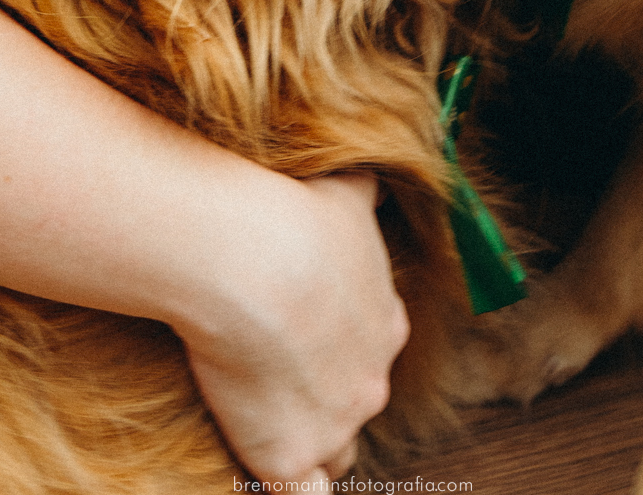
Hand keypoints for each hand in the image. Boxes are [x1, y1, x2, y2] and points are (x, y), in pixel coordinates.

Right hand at [180, 173, 408, 484]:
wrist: (257, 259)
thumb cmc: (297, 216)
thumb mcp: (347, 192)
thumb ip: (363, 195)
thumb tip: (373, 180)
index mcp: (386, 322)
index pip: (375, 348)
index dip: (344, 346)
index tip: (309, 331)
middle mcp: (372, 379)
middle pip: (357, 402)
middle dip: (329, 394)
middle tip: (282, 372)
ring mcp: (335, 423)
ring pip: (335, 452)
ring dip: (312, 442)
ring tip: (274, 425)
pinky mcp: (289, 457)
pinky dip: (295, 493)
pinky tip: (273, 480)